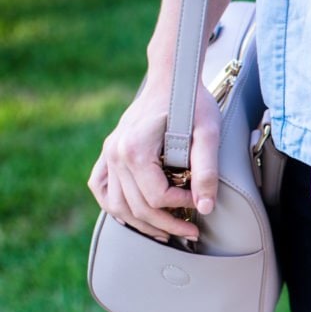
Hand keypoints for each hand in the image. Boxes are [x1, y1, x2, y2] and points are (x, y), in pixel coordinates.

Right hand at [88, 83, 220, 241]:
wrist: (172, 78)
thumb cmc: (192, 102)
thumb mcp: (208, 133)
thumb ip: (207, 170)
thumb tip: (205, 207)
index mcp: (135, 148)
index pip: (156, 196)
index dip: (182, 206)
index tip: (200, 202)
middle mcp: (115, 153)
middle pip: (136, 207)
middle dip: (168, 225)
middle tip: (193, 232)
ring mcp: (108, 153)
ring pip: (116, 205)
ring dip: (142, 225)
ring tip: (168, 233)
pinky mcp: (109, 152)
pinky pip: (101, 189)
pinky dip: (116, 208)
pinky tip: (137, 218)